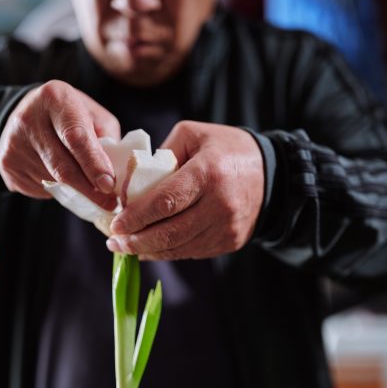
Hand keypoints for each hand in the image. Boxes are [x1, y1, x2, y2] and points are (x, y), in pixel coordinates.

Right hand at [0, 80, 119, 209]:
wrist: (27, 113)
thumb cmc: (70, 115)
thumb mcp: (94, 115)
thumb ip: (107, 140)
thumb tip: (113, 176)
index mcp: (55, 98)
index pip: (76, 137)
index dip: (94, 164)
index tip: (109, 185)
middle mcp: (28, 119)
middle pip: (62, 167)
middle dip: (89, 190)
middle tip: (109, 203)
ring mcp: (13, 143)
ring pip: (53, 182)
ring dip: (75, 190)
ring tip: (85, 183)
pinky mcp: (7, 164)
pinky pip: (40, 189)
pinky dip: (57, 190)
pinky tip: (59, 175)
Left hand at [107, 120, 264, 259]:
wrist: (272, 175)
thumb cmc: (226, 149)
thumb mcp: (193, 134)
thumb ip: (161, 154)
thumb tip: (132, 183)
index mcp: (207, 173)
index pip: (165, 202)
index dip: (137, 217)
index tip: (116, 224)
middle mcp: (218, 204)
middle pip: (170, 232)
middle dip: (136, 241)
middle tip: (114, 242)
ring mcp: (225, 227)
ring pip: (179, 248)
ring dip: (148, 251)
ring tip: (126, 247)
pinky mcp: (229, 242)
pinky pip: (191, 252)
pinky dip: (167, 253)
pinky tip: (149, 249)